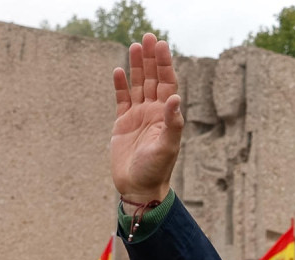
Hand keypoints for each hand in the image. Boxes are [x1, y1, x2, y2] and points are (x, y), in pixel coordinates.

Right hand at [111, 34, 183, 202]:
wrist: (138, 187)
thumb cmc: (156, 170)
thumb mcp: (167, 147)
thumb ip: (172, 122)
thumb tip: (175, 98)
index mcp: (166, 116)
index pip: (167, 84)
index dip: (165, 65)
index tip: (161, 45)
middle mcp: (153, 113)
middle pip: (153, 79)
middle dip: (151, 59)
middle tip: (148, 37)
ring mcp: (138, 117)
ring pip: (138, 86)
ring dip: (137, 67)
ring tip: (135, 46)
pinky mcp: (122, 124)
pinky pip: (121, 100)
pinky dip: (120, 86)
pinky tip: (118, 71)